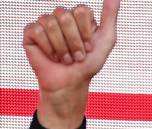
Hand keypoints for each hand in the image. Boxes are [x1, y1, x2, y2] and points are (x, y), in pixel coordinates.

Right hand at [22, 0, 119, 128]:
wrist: (71, 83)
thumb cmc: (88, 64)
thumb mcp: (106, 40)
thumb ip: (110, 17)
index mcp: (78, 16)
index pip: (81, 11)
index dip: (86, 32)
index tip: (89, 47)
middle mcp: (61, 17)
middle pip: (65, 16)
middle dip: (74, 42)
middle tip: (77, 56)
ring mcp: (45, 23)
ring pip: (51, 23)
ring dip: (62, 48)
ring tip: (66, 59)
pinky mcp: (31, 32)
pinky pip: (37, 30)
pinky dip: (48, 48)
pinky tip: (52, 57)